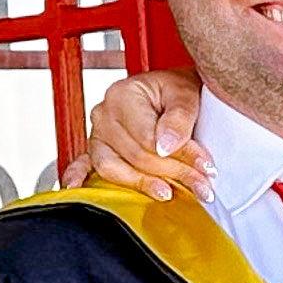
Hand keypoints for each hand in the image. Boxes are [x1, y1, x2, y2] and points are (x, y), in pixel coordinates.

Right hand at [72, 67, 207, 198]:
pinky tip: (76, 187)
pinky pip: (85, 165)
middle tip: (203, 185)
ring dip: (142, 184)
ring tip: (168, 193)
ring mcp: (98, 134)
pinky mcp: (98, 149)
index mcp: (122, 95)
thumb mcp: (185, 93)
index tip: (206, 168)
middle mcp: (104, 115)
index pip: (148, 139)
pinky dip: (80, 177)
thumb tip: (165, 146)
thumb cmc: (176, 89)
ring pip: (113, 168)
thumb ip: (178, 118)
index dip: (179, 157)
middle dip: (173, 173)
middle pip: (135, 156)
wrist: (172, 89)